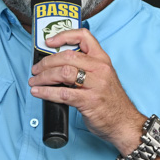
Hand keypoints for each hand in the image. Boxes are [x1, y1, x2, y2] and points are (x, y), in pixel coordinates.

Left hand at [28, 27, 144, 151]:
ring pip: (63, 72)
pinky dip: (46, 92)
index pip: (84, 37)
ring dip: (44, 77)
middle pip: (67, 56)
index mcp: (102, 60)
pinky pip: (62, 93)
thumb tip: (56, 64)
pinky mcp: (89, 101)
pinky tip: (38, 92)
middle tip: (36, 69)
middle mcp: (100, 69)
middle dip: (46, 62)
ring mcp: (96, 85)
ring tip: (34, 81)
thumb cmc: (110, 101)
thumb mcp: (102, 77)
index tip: (49, 42)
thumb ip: (85, 68)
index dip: (63, 36)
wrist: (124, 123)